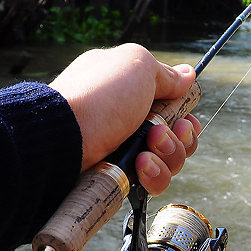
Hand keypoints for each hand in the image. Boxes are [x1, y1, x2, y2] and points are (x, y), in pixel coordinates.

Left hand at [50, 43, 200, 195]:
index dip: (184, 116)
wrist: (63, 137)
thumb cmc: (99, 96)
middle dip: (179, 137)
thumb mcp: (138, 67)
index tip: (183, 119)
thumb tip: (188, 74)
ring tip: (146, 151)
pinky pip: (153, 183)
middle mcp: (129, 119)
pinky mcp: (119, 175)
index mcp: (132, 90)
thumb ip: (167, 74)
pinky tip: (141, 167)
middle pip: (176, 136)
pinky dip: (154, 175)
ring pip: (169, 161)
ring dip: (168, 155)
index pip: (173, 108)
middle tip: (159, 134)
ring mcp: (124, 149)